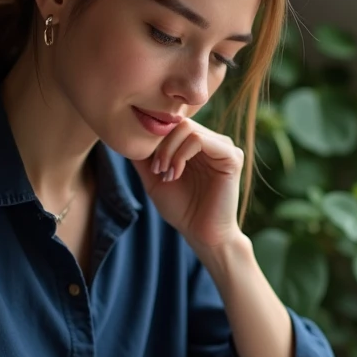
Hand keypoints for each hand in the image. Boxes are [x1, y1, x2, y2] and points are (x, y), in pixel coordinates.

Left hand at [134, 119, 242, 252]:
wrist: (201, 234)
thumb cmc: (181, 209)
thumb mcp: (154, 178)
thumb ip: (143, 156)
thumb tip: (125, 134)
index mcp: (198, 144)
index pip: (173, 123)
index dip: (156, 139)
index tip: (150, 167)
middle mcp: (213, 141)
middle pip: (179, 123)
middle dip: (161, 145)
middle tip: (156, 170)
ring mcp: (224, 147)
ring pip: (188, 129)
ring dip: (169, 151)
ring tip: (166, 174)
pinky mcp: (232, 157)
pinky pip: (200, 140)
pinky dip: (181, 155)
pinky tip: (176, 174)